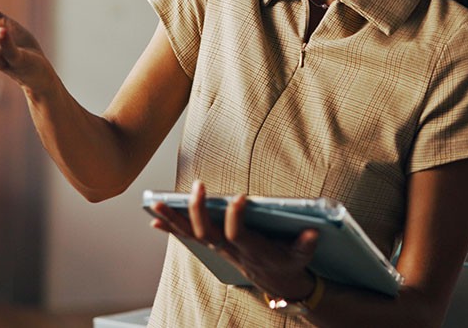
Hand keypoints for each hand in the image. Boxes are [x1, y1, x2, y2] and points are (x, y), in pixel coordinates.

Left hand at [149, 180, 320, 300]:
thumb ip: (306, 244)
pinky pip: (188, 237)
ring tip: (157, 204)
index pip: (237, 234)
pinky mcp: (213, 246)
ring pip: (192, 234)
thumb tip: (313, 232)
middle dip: (199, 210)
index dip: (236, 217)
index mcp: (252, 249)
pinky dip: (170, 228)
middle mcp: (230, 251)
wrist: (278, 282)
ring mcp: (219, 249)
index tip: (239, 196)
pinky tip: (154, 219)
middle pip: (208, 233)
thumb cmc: (290, 262)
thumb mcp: (304, 255)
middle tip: (197, 186)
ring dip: (174, 219)